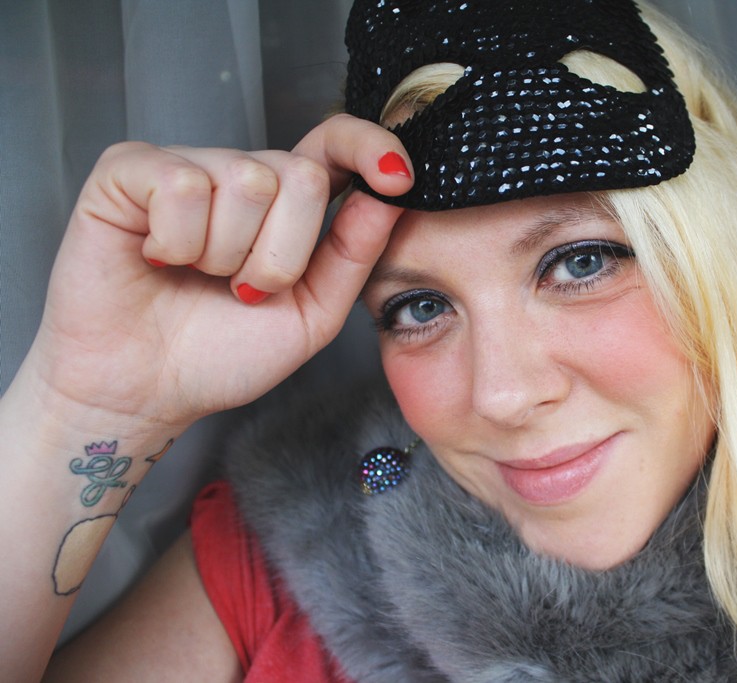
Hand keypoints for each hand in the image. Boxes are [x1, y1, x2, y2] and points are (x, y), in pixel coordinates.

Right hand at [25, 114, 412, 431]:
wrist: (145, 393)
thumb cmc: (220, 355)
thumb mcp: (312, 313)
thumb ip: (354, 253)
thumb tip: (392, 195)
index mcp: (286, 206)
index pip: (335, 145)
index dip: (370, 148)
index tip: (398, 180)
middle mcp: (239, 176)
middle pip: (301, 176)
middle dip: (282, 254)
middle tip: (243, 288)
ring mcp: (184, 167)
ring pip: (246, 181)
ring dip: (227, 255)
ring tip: (197, 278)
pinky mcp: (128, 172)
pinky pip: (182, 185)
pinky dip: (178, 242)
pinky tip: (160, 260)